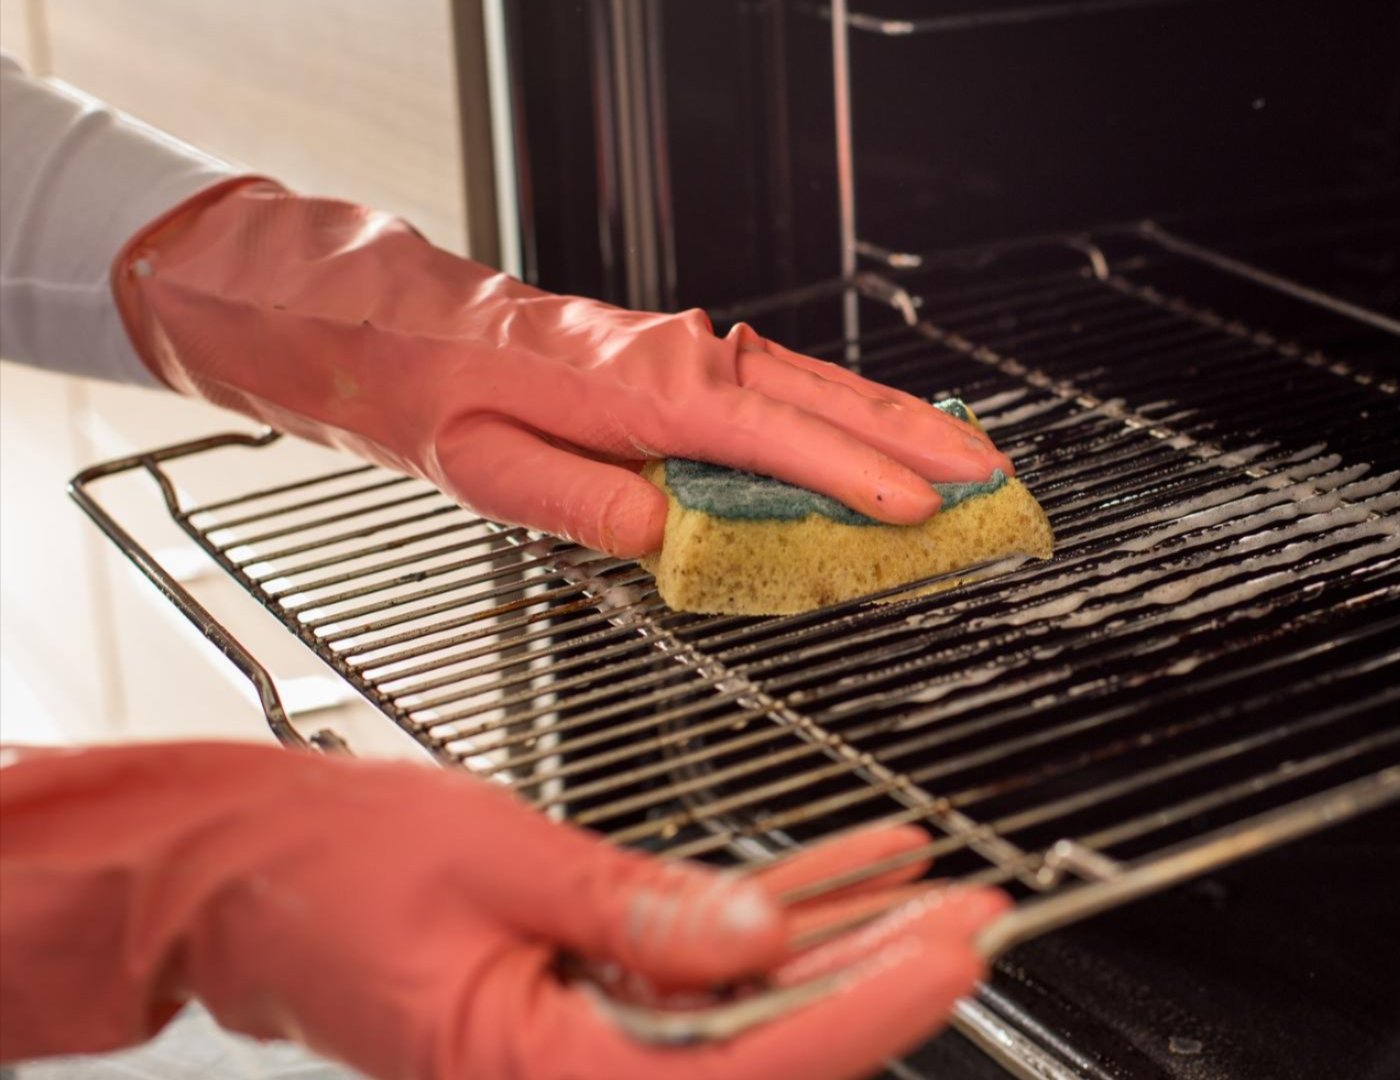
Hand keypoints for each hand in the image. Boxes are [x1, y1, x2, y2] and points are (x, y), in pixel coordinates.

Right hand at [0, 742, 1006, 1078]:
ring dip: (848, 946)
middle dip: (882, 983)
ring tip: (943, 892)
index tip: (945, 953)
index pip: (739, 1067)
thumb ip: (634, 907)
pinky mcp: (595, 992)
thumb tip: (755, 939)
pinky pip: (708, 963)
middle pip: (764, 1046)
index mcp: (536, 1073)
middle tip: (978, 922)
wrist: (241, 873)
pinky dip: (783, 913)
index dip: (860, 1012)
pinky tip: (858, 868)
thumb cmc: (328, 870)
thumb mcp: (493, 864)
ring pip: (751, 1004)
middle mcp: (573, 1075)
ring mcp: (589, 1040)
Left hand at [112, 179, 1012, 555]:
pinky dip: (855, 413)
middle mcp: (685, 358)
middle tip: (991, 480)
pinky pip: (793, 388)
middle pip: (824, 400)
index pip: (771, 440)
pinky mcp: (693, 362)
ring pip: (821, 388)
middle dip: (915, 441)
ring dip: (901, 425)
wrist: (408, 326)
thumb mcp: (497, 473)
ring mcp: (696, 353)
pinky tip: (890, 436)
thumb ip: (595, 508)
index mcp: (644, 390)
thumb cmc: (446, 395)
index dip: (851, 479)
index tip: (917, 511)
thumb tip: (680, 538)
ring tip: (972, 460)